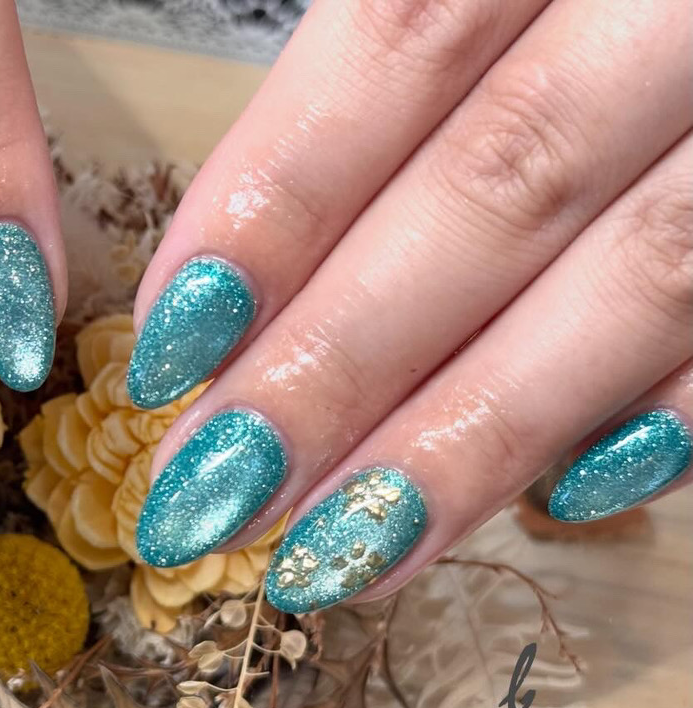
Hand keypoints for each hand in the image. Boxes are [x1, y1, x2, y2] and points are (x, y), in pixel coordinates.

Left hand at [127, 0, 691, 611]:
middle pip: (501, 185)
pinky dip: (672, 404)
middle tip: (214, 495)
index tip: (172, 344)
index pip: (401, 42)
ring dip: (478, 432)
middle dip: (342, 360)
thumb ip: (410, 47)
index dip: (277, 201)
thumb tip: (252, 261)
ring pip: (641, 271)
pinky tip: (571, 491)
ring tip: (342, 549)